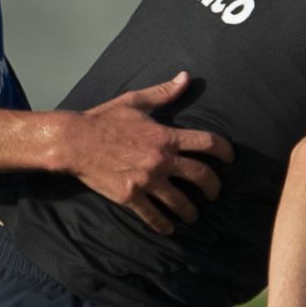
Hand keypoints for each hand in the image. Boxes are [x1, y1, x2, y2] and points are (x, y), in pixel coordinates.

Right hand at [56, 72, 228, 232]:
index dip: (225, 151)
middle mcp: (161, 160)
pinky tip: (169, 229)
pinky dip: (164, 225)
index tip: (230, 158)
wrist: (75, 142)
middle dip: (213, 187)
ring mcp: (147, 181)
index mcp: (166, 136)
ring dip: (190, 211)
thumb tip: (186, 77)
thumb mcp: (135, 101)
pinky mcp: (131, 197)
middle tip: (215, 193)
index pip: (207, 143)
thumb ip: (164, 93)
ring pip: (180, 202)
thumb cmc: (104, 119)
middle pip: (201, 176)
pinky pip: (153, 216)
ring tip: (193, 216)